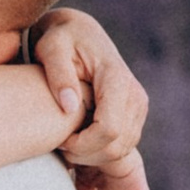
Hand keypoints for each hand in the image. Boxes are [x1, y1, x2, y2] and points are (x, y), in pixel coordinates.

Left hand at [31, 10, 148, 168]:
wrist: (80, 33)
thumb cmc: (61, 40)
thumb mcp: (51, 49)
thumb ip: (59, 75)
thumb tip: (69, 107)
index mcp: (117, 80)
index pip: (109, 129)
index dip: (82, 145)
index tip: (59, 140)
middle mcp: (135, 95)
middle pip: (116, 146)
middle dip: (85, 154)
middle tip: (60, 144)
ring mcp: (138, 107)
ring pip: (121, 151)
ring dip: (91, 156)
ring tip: (67, 140)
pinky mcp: (135, 115)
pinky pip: (121, 148)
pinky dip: (99, 152)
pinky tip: (79, 139)